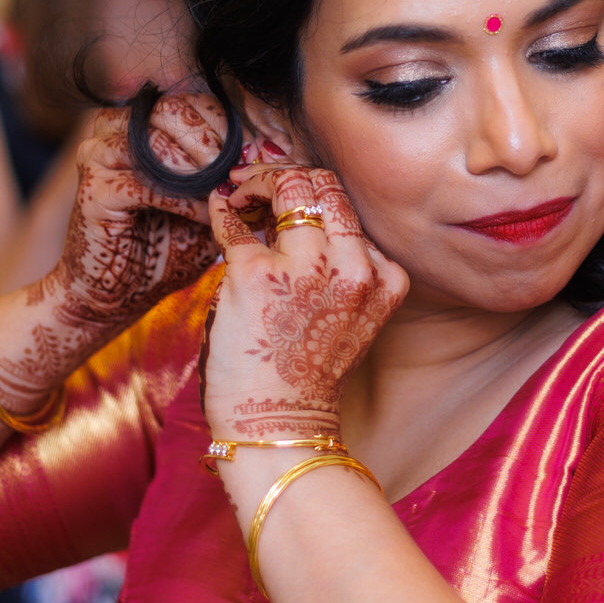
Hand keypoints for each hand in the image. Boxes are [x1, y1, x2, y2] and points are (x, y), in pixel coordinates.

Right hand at [0, 95, 225, 402]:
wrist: (114, 294)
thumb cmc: (162, 248)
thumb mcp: (206, 207)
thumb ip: (229, 177)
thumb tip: (268, 150)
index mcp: (139, 126)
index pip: (190, 102)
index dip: (226, 128)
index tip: (250, 162)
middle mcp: (113, 131)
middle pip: (173, 110)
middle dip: (214, 143)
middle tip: (235, 178)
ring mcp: (98, 157)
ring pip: (158, 140)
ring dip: (199, 170)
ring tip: (222, 199)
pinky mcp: (92, 191)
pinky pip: (147, 183)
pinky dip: (182, 199)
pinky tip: (202, 218)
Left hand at [202, 163, 407, 442]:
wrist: (279, 426)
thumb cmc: (306, 377)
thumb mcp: (348, 318)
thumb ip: (337, 270)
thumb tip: (294, 218)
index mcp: (382, 279)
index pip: (349, 211)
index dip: (314, 195)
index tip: (289, 200)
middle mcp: (351, 267)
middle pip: (325, 186)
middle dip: (288, 176)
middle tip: (259, 186)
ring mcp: (305, 268)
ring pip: (289, 187)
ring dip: (257, 184)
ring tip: (240, 196)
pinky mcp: (256, 274)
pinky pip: (236, 222)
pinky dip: (224, 210)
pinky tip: (221, 210)